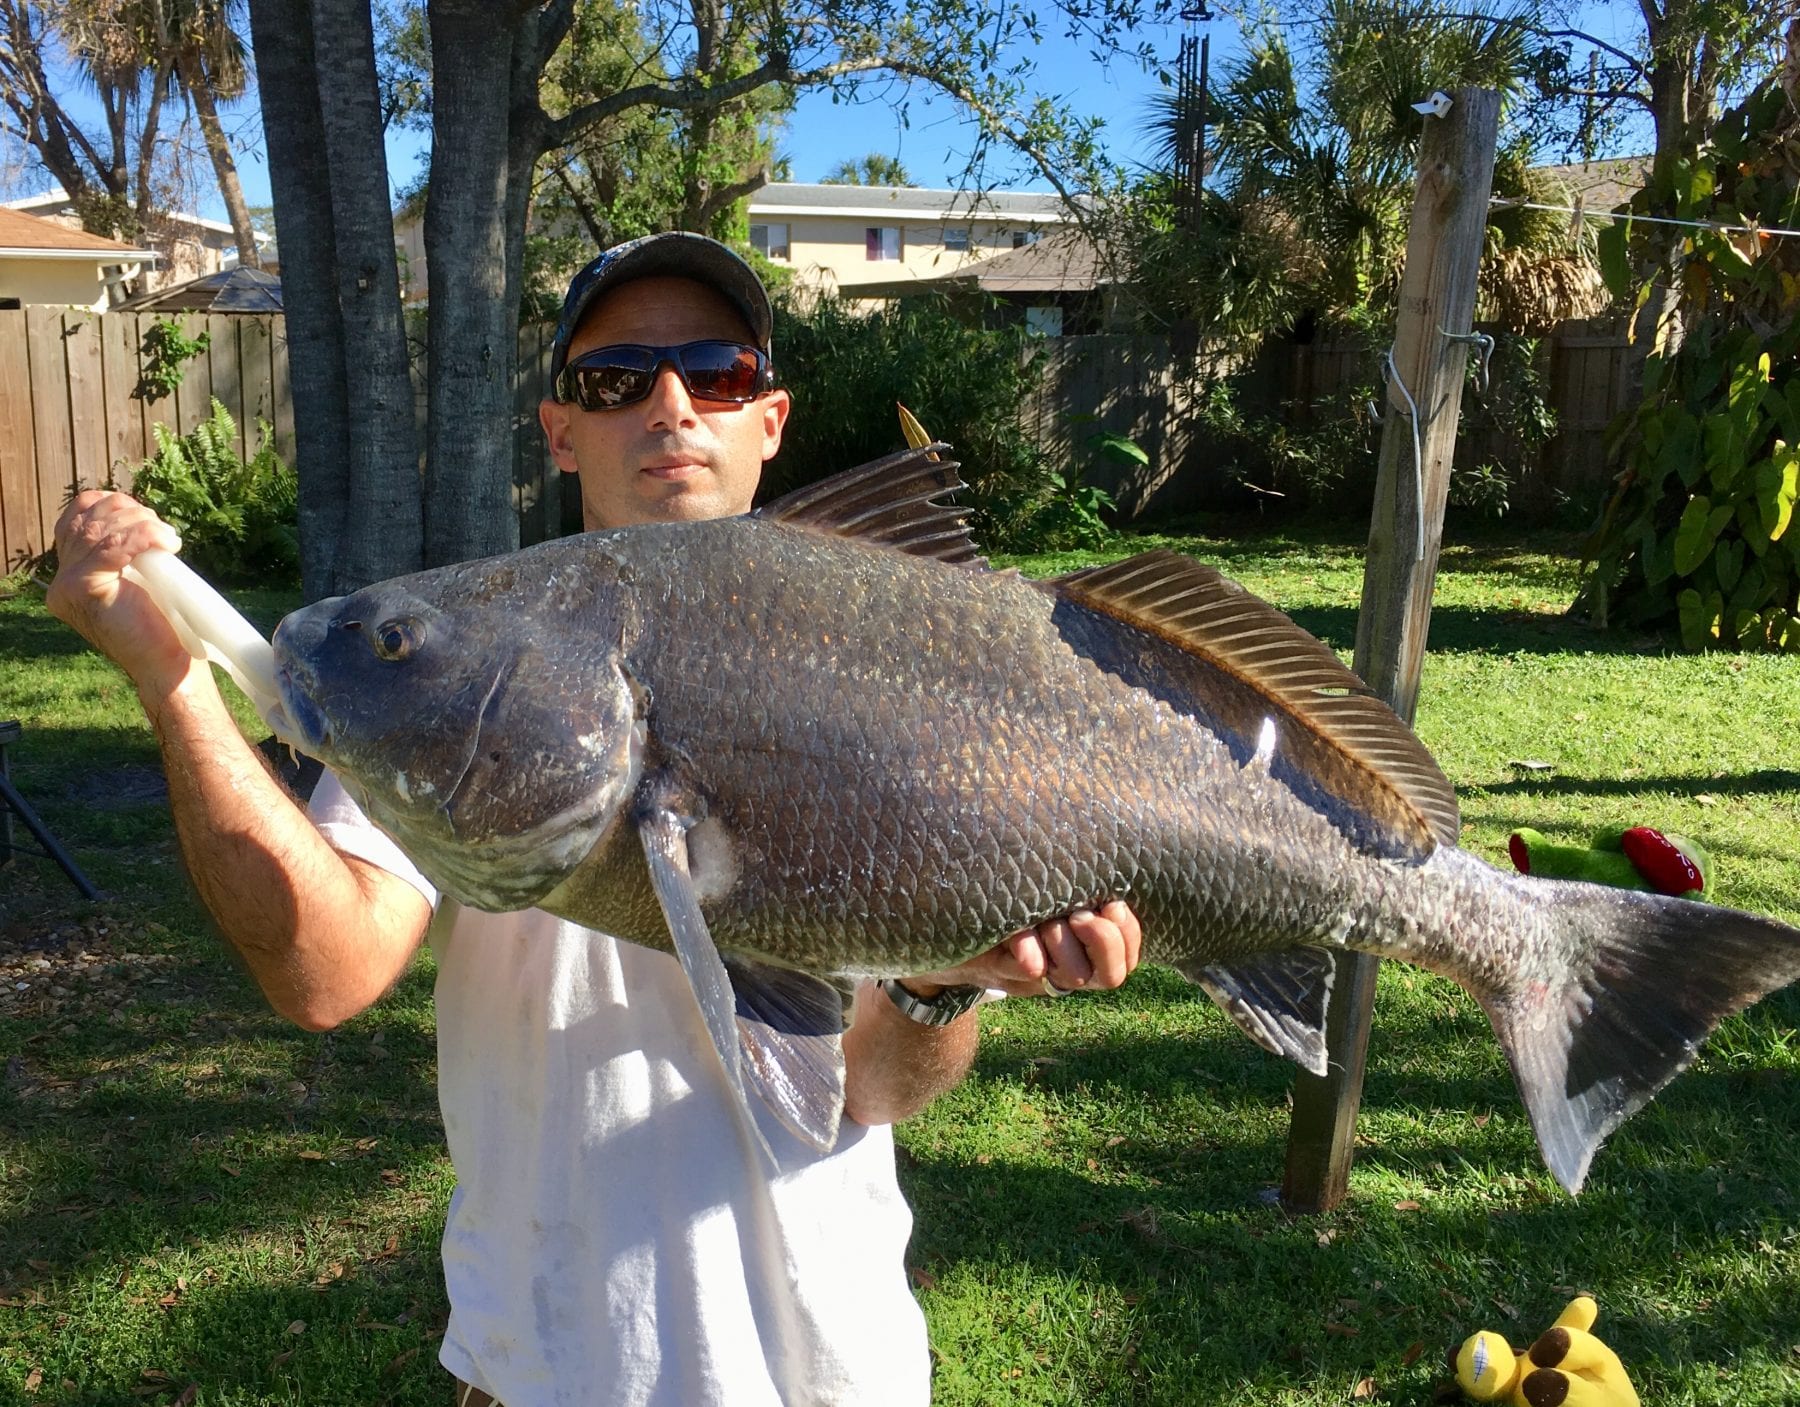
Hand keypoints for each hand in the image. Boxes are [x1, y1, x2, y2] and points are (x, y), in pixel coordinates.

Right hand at [45, 491, 194, 692]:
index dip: (112, 505)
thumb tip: (131, 511)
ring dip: (142, 525)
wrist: (167, 664)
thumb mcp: (136, 577)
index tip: (148, 518)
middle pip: (87, 521)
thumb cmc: (162, 624)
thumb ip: (121, 549)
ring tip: (170, 539)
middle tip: (164, 532)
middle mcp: (60, 581)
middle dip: (131, 514)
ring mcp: (67, 585)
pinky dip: (143, 537)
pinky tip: (167, 543)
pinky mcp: (83, 588)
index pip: (76, 518)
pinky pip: (112, 546)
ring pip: (100, 530)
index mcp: (69, 576)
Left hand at [904, 900, 1142, 998]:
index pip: (1127, 959)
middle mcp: (1059, 968)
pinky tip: (1025, 944)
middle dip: (1103, 941)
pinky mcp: (994, 967)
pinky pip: (1024, 964)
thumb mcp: (1040, 884)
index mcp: (1078, 946)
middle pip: (1110, 976)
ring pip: (1071, 973)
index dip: (1128, 936)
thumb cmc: (997, 895)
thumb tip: (1104, 850)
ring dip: (1064, 943)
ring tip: (1048, 921)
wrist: (934, 923)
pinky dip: (1028, 951)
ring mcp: (1029, 972)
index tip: (1111, 904)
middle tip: (1078, 915)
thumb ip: (1069, 877)